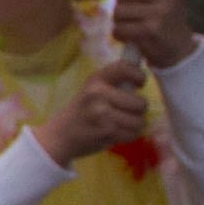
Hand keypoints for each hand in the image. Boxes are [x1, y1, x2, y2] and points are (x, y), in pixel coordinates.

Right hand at [34, 61, 149, 165]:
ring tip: (122, 124)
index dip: (139, 76)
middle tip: (127, 112)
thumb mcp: (92, 89)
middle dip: (138, 110)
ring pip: (139, 121)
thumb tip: (143, 76)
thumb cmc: (82, 111)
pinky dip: (128, 136)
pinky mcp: (105, 131)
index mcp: (96, 79)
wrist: (60, 135)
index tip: (139, 84)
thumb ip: (114, 83)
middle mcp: (99, 93)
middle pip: (140, 103)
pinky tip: (117, 134)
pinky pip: (132, 134)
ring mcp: (102, 113)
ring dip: (134, 125)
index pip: (126, 68)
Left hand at [106, 0, 196, 66]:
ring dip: (119, 22)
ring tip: (134, 27)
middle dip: (121, 5)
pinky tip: (132, 37)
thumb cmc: (166, 22)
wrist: (180, 52)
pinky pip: (118, 29)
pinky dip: (120, 35)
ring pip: (117, 11)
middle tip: (133, 15)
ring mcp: (159, 12)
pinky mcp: (150, 30)